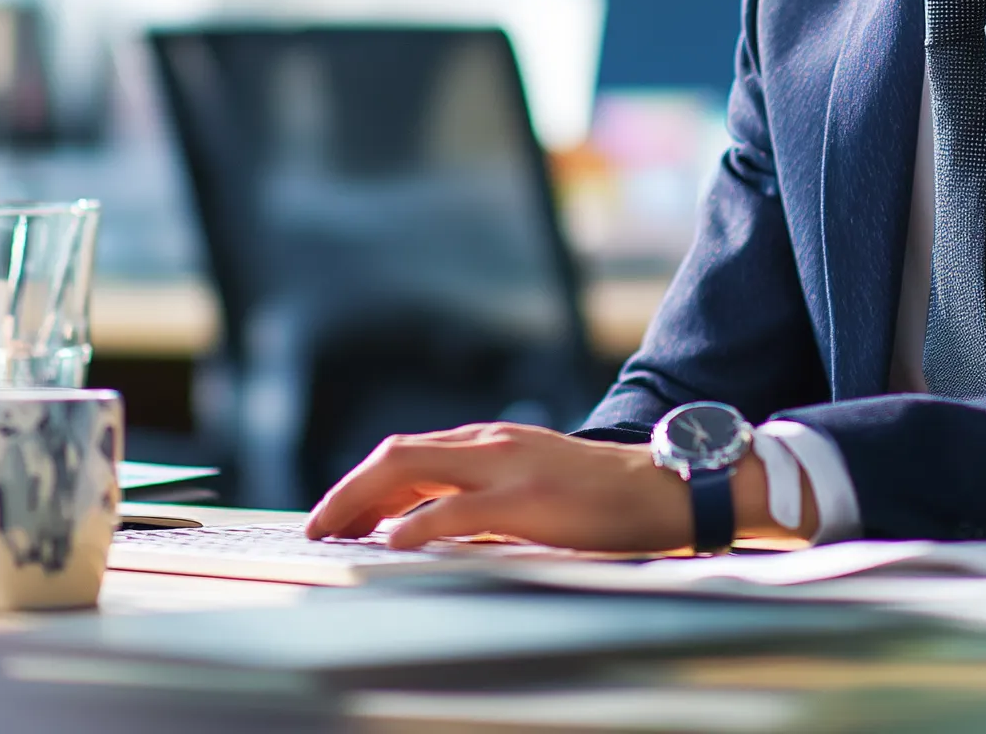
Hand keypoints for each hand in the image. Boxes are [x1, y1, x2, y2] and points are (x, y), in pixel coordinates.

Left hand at [303, 422, 789, 551]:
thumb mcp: (536, 490)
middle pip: (397, 454)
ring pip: (412, 468)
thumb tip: (431, 533)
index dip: (362, 484)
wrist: (669, 487)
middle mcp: (492, 444)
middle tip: (317, 529)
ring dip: (362, 501)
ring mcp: (509, 465)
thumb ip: (488, 503)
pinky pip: (458, 508)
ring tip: (333, 534)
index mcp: (493, 443)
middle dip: (347, 491)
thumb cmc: (607, 498)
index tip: (335, 518)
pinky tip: (392, 542)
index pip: (409, 454)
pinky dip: (417, 523)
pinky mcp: (529, 497)